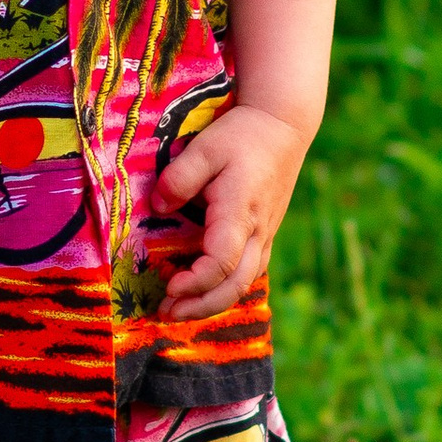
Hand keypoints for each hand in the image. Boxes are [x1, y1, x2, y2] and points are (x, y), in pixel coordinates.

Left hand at [156, 102, 308, 321]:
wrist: (283, 128)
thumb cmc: (242, 136)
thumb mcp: (205, 148)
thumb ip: (179, 178)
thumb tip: (158, 209)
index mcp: (240, 212)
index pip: (222, 263)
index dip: (196, 282)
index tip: (169, 286)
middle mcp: (257, 232)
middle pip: (235, 286)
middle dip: (200, 307)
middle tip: (164, 314)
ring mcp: (264, 237)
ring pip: (243, 284)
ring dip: (211, 303)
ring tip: (176, 310)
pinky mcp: (264, 236)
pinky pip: (247, 273)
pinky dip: (223, 289)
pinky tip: (199, 292)